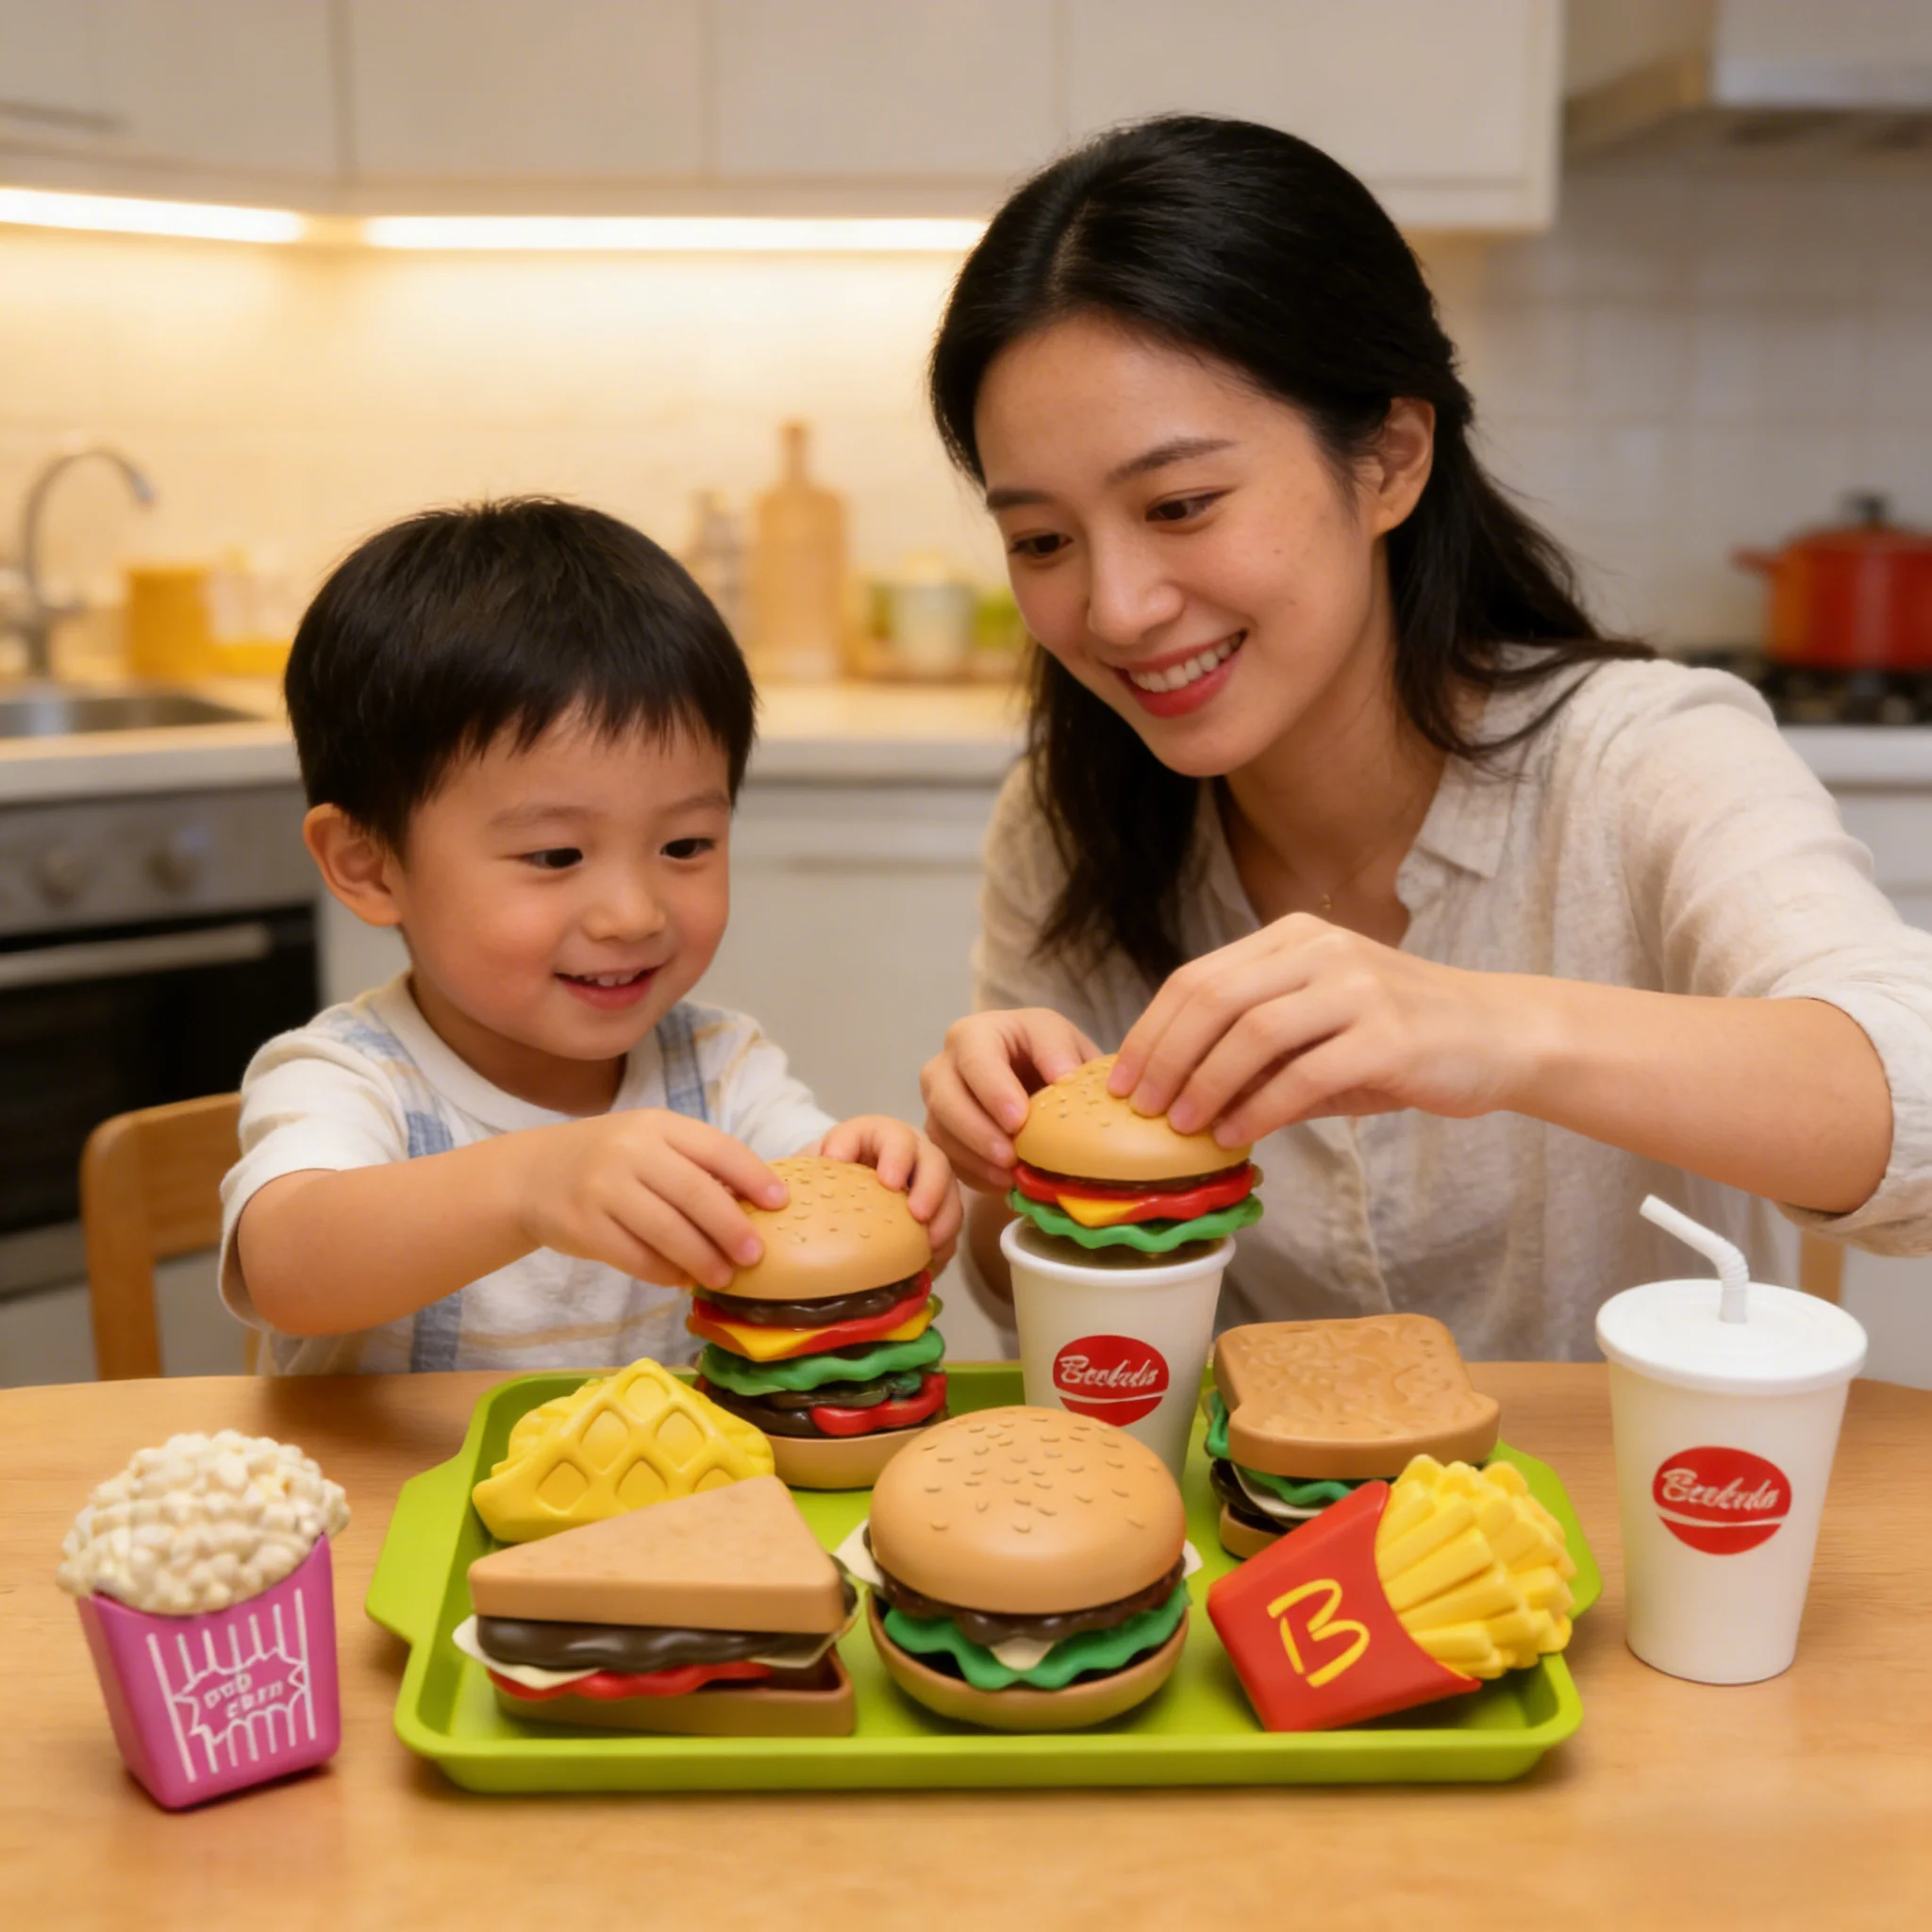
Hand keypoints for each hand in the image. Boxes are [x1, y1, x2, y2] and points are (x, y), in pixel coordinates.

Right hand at [512, 1111, 787, 1292]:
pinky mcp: (583, 1226)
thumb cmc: (609, 1160)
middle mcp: (631, 1151)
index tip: (780, 1203)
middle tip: (756, 1255)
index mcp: (658, 1125)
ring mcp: (604, 1188)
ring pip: (667, 1230)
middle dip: (732, 1228)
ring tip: (724, 1277)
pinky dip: (664, 1272)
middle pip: (695, 1193)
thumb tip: (754, 1206)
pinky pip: (635, 1256)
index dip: (753, 1177)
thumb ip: (694, 1165)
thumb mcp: (650, 1143)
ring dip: (702, 1259)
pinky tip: (682, 1279)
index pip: (717, 1148)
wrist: (533, 1175)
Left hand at [819, 1114, 963, 1272]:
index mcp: (882, 1136)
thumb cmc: (827, 1170)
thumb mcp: (816, 1159)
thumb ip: (816, 1159)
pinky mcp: (939, 1211)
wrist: (838, 1187)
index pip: (895, 1137)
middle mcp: (914, 1153)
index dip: (897, 1156)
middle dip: (930, 1187)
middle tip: (917, 1214)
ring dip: (944, 1217)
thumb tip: (827, 1165)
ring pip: (951, 1193)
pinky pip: (952, 1224)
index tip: (889, 1182)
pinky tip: (933, 1256)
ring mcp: (931, 1182)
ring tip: (929, 1243)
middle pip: (935, 1162)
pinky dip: (946, 1239)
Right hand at [920, 1008, 1100, 1191]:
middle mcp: (946, 1064)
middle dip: (978, 1130)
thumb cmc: (1047, 1054)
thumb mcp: (1061, 1040)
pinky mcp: (940, 1133)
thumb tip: (1063, 1075)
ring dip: (974, 1155)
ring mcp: (937, 1101)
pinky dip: (973, 1171)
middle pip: (945, 1097)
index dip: (993, 1090)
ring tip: (1009, 1174)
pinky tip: (1002, 1181)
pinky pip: (945, 1155)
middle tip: (1011, 1156)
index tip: (1019, 1120)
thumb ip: (1063, 1051)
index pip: (975, 1057)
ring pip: (939, 1129)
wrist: (1035, 1075)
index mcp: (976, 1033)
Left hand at [1110, 916, 1535, 1144]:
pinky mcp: (1388, 1037)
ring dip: (1206, 1084)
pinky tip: (1238, 1135)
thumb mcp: (1321, 1031)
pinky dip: (1260, 1109)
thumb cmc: (1402, 1039)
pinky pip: (1303, 1074)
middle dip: (1165, 1056)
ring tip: (1183, 1127)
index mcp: (1294, 938)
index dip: (1153, 1029)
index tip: (1123, 1079)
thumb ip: (1255, 1053)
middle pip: (1214, 998)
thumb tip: (1177, 1098)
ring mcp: (1358, 988)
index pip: (1198, 977)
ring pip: (1252, 1032)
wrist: (1502, 1036)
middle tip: (1140, 1108)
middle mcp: (1322, 951)